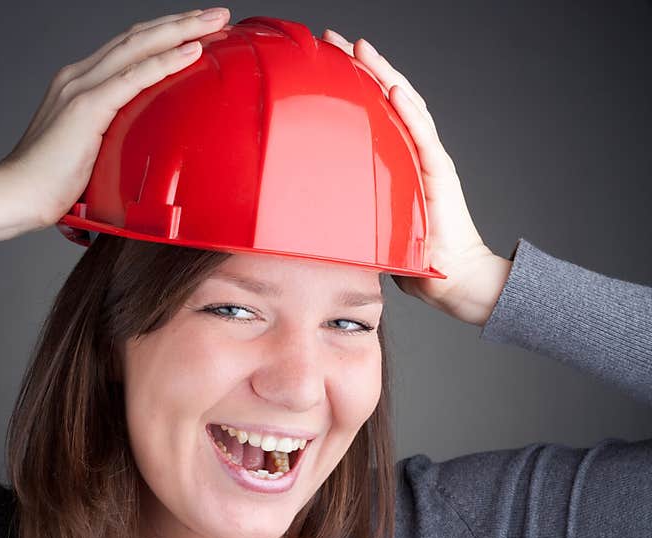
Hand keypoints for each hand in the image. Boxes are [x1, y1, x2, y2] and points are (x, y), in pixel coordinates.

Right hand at [0, 7, 230, 245]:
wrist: (16, 195)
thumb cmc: (49, 185)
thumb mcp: (88, 154)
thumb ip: (110, 141)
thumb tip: (139, 153)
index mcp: (78, 85)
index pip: (127, 49)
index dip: (162, 36)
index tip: (195, 31)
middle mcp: (78, 77)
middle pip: (136, 38)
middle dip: (179, 23)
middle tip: (216, 14)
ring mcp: (81, 89)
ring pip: (138, 47)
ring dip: (179, 31)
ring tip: (213, 21)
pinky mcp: (86, 108)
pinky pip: (133, 77)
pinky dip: (164, 62)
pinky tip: (191, 51)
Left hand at [321, 29, 512, 326]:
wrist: (452, 277)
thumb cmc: (412, 255)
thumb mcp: (368, 224)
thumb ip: (347, 207)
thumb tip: (305, 210)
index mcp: (394, 158)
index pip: (370, 111)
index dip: (349, 85)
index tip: (320, 62)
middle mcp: (412, 150)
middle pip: (385, 97)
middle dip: (360, 66)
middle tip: (331, 40)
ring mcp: (427, 159)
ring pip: (405, 106)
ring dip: (383, 75)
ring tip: (360, 49)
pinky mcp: (439, 174)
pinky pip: (422, 137)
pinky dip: (410, 112)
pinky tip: (394, 89)